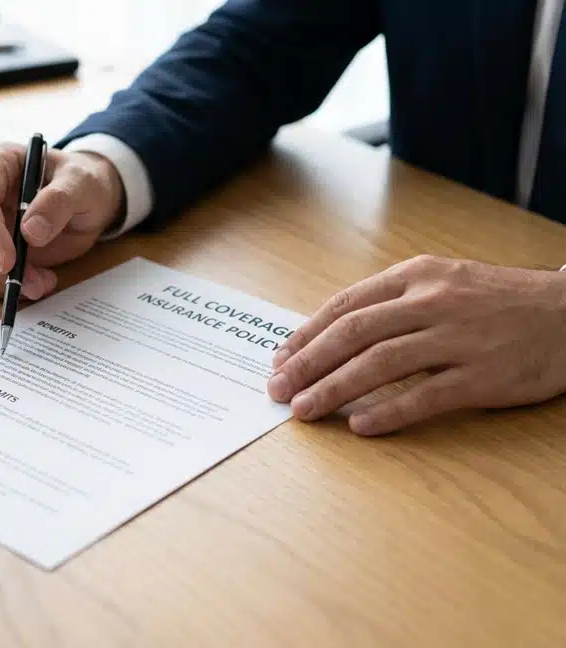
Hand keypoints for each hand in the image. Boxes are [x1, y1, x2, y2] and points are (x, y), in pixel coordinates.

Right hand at [0, 142, 123, 299]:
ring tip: (41, 283)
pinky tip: (34, 282)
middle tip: (35, 283)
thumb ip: (59, 201)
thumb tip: (30, 232)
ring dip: (0, 281)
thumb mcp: (81, 184)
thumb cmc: (81, 182)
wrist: (86, 201)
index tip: (9, 261)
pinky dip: (2, 286)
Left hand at [267, 255, 565, 435]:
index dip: (307, 334)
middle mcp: (433, 302)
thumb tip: (332, 334)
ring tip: (304, 410)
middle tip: (278, 389)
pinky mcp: (483, 375)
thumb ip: (392, 302)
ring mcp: (458, 338)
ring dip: (334, 388)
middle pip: (353, 334)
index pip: (346, 305)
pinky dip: (389, 411)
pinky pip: (425, 395)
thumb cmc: (497, 301)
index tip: (279, 358)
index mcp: (417, 276)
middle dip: (307, 363)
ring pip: (380, 363)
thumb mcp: (443, 282)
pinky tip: (360, 426)